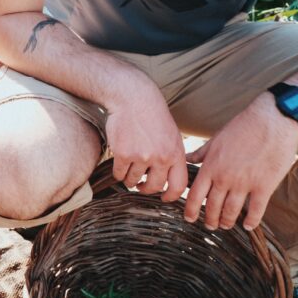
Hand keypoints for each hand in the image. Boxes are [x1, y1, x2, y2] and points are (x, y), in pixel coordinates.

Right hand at [105, 87, 187, 201]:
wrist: (133, 99)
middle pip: (154, 187)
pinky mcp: (123, 154)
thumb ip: (173, 157)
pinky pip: (119, 174)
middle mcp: (161, 158)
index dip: (171, 196)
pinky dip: (118, 173)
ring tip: (129, 169)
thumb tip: (171, 180)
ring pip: (134, 181)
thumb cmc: (153, 116)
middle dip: (146, 189)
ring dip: (130, 179)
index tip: (164, 198)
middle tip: (141, 186)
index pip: (178, 185)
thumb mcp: (173, 136)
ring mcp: (141, 157)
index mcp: (176, 154)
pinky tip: (120, 164)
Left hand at [184, 93, 297, 229]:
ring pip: (231, 211)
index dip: (190, 210)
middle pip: (212, 207)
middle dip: (209, 219)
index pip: (195, 196)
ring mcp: (245, 184)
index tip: (189, 218)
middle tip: (209, 225)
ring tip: (225, 225)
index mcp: (210, 168)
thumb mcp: (215, 139)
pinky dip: (251, 220)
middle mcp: (224, 178)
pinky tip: (248, 225)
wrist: (272, 120)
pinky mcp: (265, 186)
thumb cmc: (243, 126)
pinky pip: (256, 210)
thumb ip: (200, 154)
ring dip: (227, 221)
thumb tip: (186, 159)